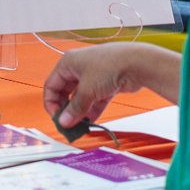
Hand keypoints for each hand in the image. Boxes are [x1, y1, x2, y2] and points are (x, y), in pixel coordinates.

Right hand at [43, 43, 179, 128]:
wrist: (138, 63)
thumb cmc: (110, 66)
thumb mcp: (87, 90)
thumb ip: (75, 108)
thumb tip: (64, 122)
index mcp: (68, 63)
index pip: (51, 85)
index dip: (52, 103)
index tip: (57, 118)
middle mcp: (79, 67)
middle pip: (65, 92)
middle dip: (67, 110)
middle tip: (68, 125)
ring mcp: (93, 75)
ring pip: (81, 97)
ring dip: (80, 112)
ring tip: (80, 127)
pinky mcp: (105, 83)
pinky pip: (94, 99)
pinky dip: (92, 110)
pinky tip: (91, 122)